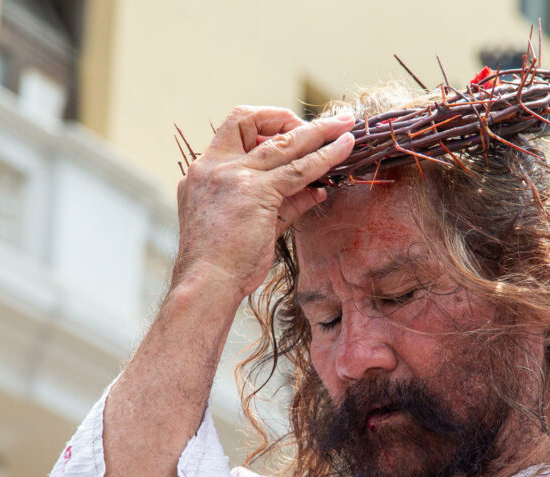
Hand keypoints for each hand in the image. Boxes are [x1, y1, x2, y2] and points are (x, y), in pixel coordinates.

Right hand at [172, 106, 354, 301]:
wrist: (206, 284)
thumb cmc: (224, 264)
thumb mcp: (250, 225)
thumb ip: (283, 204)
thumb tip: (316, 190)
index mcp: (203, 172)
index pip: (233, 128)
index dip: (264, 123)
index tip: (290, 132)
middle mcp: (214, 166)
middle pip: (253, 121)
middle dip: (292, 118)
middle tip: (326, 122)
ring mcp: (233, 176)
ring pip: (283, 143)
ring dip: (318, 131)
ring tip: (346, 123)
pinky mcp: (255, 192)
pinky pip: (298, 169)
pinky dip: (325, 157)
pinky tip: (343, 148)